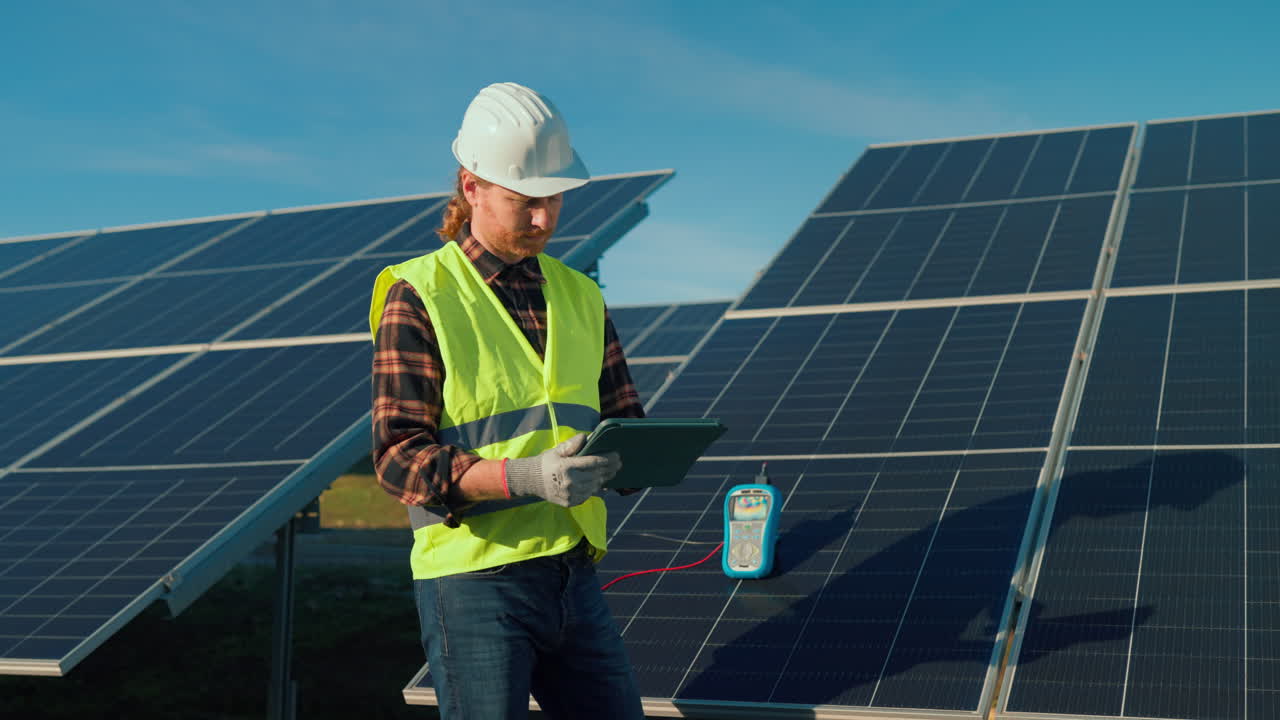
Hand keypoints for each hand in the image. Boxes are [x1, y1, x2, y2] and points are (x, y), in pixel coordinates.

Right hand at [505, 434, 621, 506]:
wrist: (531, 481)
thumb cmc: (547, 462)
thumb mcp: (557, 450)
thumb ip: (572, 444)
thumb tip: (587, 437)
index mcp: (567, 467)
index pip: (593, 462)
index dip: (608, 459)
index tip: (617, 455)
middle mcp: (569, 483)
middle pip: (597, 475)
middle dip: (610, 469)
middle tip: (619, 463)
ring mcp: (570, 495)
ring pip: (595, 486)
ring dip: (603, 478)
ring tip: (611, 472)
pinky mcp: (571, 503)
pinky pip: (589, 495)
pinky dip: (595, 488)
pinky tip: (599, 481)